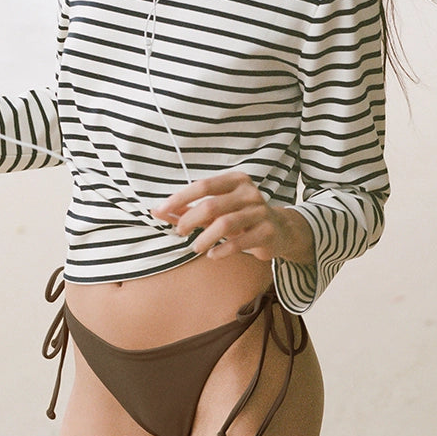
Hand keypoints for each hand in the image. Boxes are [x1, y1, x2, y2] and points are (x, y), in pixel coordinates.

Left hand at [151, 171, 314, 265]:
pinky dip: (222, 250)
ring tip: (195, 247)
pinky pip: (240, 242)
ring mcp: (260, 211)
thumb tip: (156, 211)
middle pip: (211, 205)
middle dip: (190, 220)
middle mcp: (249, 192)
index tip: (161, 211)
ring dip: (205, 238)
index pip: (202, 186)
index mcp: (234, 180)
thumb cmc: (240, 217)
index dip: (179, 198)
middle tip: (180, 232)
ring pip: (225, 224)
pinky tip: (212, 255)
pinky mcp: (267, 232)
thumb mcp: (215, 210)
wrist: (280, 230)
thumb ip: (188, 209)